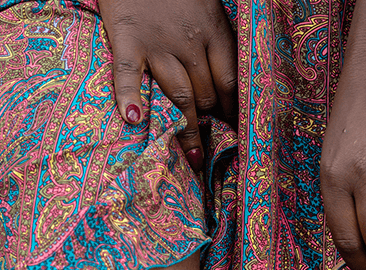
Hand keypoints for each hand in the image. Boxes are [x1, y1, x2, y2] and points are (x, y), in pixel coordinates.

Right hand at [97, 0, 236, 169]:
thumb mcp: (206, 2)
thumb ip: (215, 34)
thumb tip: (226, 75)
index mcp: (213, 28)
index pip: (231, 81)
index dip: (235, 110)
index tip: (238, 131)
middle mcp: (189, 41)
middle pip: (206, 93)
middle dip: (212, 124)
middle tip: (214, 150)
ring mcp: (157, 42)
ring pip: (178, 95)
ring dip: (186, 129)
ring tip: (191, 158)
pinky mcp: (127, 40)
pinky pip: (128, 75)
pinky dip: (129, 98)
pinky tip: (133, 120)